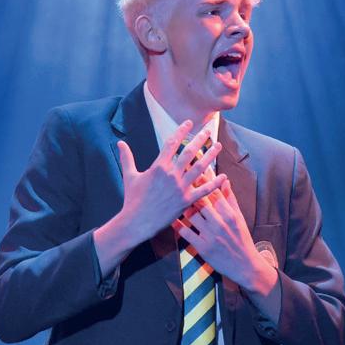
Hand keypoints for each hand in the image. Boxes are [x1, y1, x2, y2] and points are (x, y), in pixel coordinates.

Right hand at [114, 120, 226, 245]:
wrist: (136, 222)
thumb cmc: (132, 199)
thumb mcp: (129, 176)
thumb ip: (127, 158)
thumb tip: (120, 142)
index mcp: (158, 167)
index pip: (171, 143)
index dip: (181, 131)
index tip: (188, 123)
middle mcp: (170, 175)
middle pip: (189, 152)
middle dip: (200, 139)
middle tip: (208, 130)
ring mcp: (179, 188)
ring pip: (199, 168)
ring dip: (210, 156)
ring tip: (218, 146)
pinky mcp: (185, 201)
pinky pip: (203, 191)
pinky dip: (214, 184)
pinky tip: (224, 177)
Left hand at [174, 182, 272, 293]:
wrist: (244, 265)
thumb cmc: (242, 239)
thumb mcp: (239, 217)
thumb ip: (230, 199)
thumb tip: (225, 181)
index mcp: (229, 214)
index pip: (214, 192)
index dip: (204, 181)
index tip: (195, 172)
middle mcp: (220, 223)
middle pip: (201, 202)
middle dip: (190, 191)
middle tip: (179, 183)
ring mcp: (210, 236)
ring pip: (191, 215)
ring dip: (182, 207)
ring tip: (173, 200)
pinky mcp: (203, 248)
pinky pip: (186, 233)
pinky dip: (178, 225)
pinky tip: (172, 219)